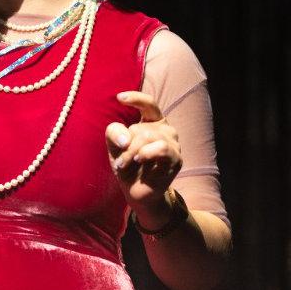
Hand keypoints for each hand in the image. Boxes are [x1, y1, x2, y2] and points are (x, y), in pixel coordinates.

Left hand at [105, 91, 182, 210]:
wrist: (136, 191)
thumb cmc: (127, 165)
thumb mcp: (114, 146)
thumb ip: (114, 133)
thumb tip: (126, 139)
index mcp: (153, 122)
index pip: (149, 104)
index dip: (136, 98)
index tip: (119, 98)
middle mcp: (166, 130)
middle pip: (140, 129)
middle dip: (125, 145)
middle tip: (119, 162)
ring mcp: (174, 144)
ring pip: (149, 137)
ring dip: (132, 152)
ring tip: (125, 165)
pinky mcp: (176, 159)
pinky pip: (161, 148)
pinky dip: (146, 153)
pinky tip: (140, 161)